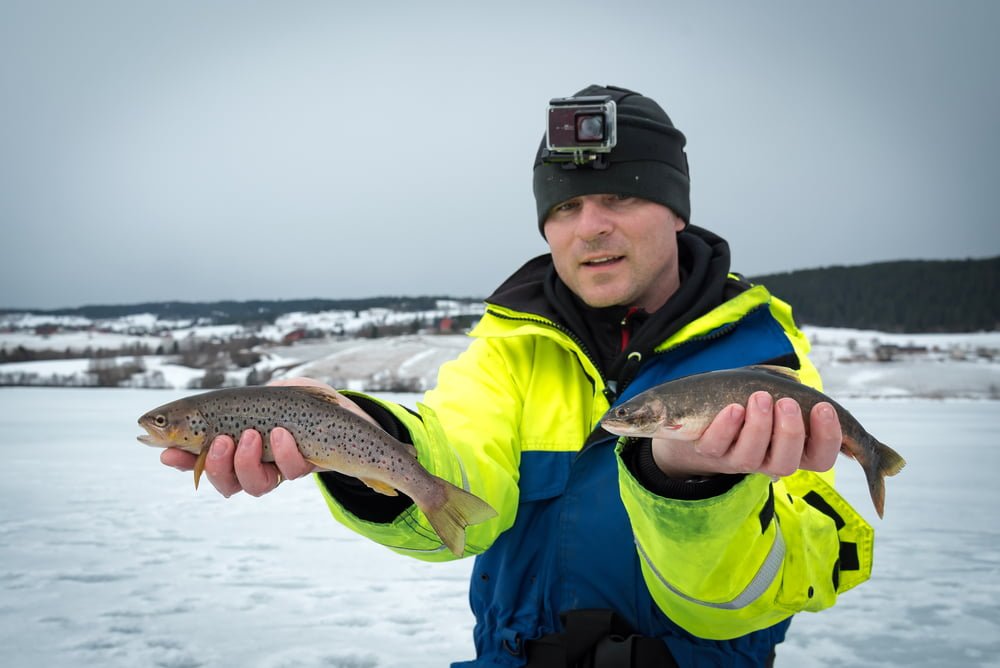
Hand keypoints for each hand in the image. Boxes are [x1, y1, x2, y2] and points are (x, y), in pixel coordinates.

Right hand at [159, 377, 376, 496]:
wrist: (350, 410)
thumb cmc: (306, 399)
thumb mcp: (272, 393)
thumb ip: (241, 404)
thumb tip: (217, 422)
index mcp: (237, 444)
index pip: (200, 458)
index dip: (181, 460)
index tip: (164, 453)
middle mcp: (255, 463)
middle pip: (223, 481)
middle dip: (213, 466)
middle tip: (218, 442)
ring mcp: (280, 469)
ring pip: (251, 485)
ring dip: (245, 463)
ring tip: (249, 436)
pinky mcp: (305, 468)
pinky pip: (289, 471)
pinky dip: (283, 453)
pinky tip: (283, 435)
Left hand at [649, 392, 841, 479]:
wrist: (704, 414)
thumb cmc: (749, 401)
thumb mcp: (774, 393)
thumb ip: (788, 388)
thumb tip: (799, 382)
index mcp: (794, 450)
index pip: (821, 458)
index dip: (828, 438)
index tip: (823, 407)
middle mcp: (768, 460)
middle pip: (787, 462)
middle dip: (790, 432)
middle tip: (787, 403)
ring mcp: (738, 459)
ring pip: (752, 456)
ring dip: (758, 426)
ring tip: (760, 398)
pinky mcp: (710, 452)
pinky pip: (717, 446)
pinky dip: (726, 427)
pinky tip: (733, 408)